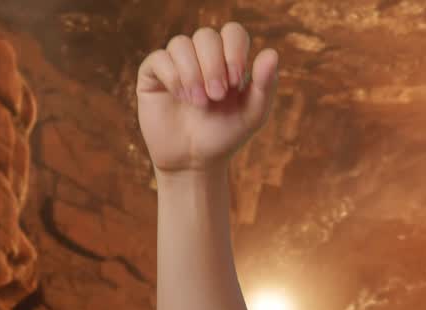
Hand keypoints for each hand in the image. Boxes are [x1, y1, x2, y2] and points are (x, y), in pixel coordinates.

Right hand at [136, 22, 278, 174]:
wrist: (194, 161)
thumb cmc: (225, 136)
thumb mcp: (252, 114)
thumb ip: (265, 85)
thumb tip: (272, 53)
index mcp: (229, 60)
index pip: (232, 32)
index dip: (234, 49)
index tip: (235, 80)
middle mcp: (201, 56)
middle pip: (206, 36)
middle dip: (213, 65)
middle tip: (217, 96)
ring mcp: (176, 63)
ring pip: (181, 44)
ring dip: (192, 73)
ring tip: (198, 102)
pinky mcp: (153, 74)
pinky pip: (159, 58)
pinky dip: (173, 76)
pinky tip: (181, 97)